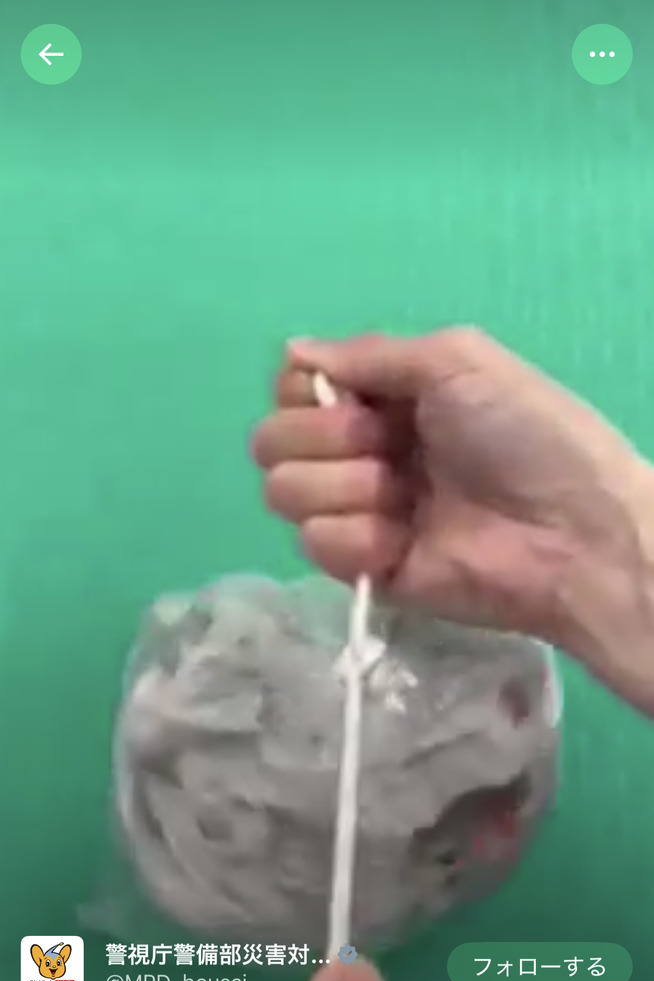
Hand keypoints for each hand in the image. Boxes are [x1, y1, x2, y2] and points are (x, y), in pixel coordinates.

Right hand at [252, 327, 647, 653]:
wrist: (569, 533)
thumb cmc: (525, 435)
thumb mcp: (457, 361)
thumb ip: (368, 355)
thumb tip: (293, 351)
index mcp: (383, 399)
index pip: (294, 386)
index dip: (307, 392)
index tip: (358, 399)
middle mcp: (362, 452)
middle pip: (271, 440)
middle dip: (324, 437)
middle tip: (389, 447)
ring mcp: (360, 513)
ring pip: (283, 492)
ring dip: (345, 487)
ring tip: (406, 498)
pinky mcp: (364, 569)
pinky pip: (314, 545)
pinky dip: (356, 538)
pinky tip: (402, 540)